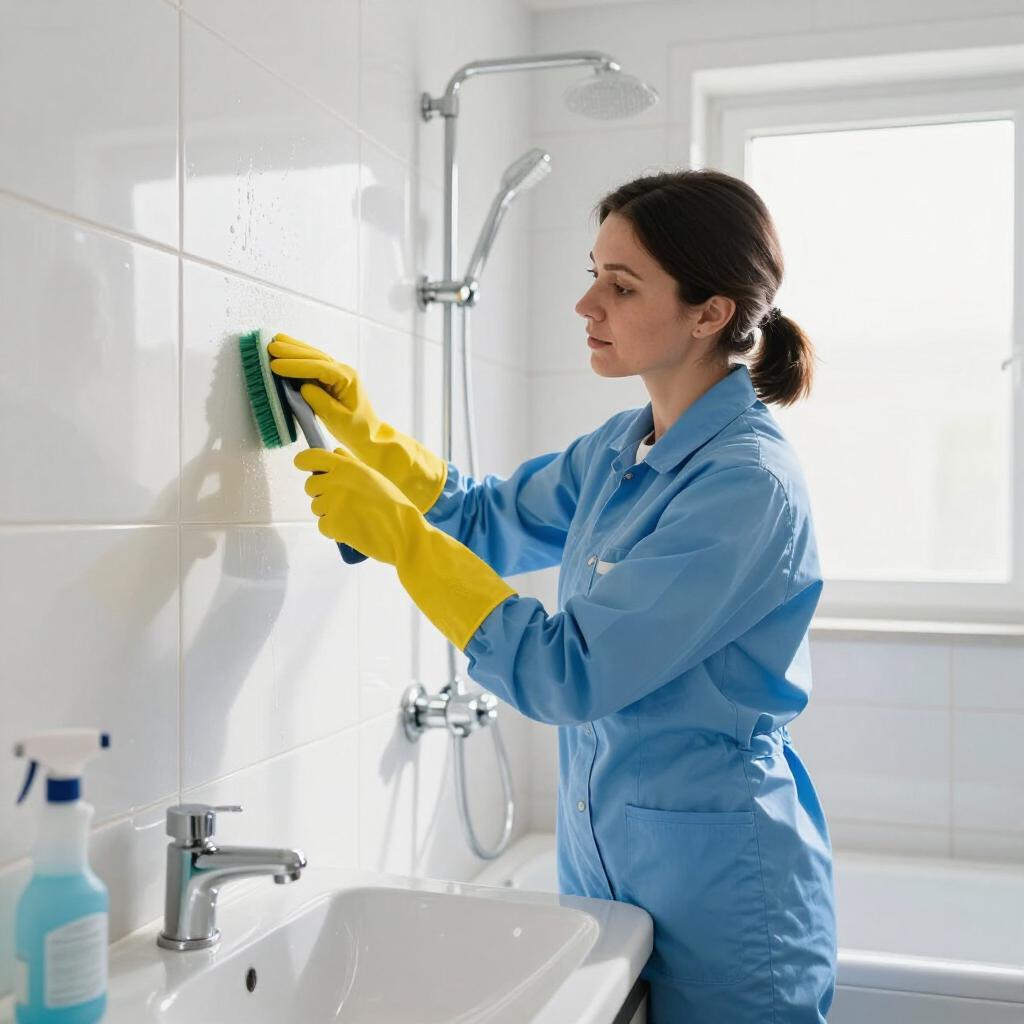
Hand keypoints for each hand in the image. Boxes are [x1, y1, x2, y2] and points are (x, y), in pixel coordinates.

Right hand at [271, 333, 445, 513]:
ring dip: (294, 348)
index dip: (297, 366)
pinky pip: (313, 364)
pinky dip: (299, 357)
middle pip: (315, 356)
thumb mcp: (339, 419)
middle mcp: (343, 371)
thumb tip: (304, 387)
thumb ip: (321, 402)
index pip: (319, 367)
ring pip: (314, 356)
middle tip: (270, 348)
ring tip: (275, 341)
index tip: (276, 365)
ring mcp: (338, 373)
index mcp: (347, 379)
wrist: (369, 435)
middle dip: (292, 352)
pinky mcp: (331, 378)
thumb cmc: (357, 430)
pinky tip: (287, 349)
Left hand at [295, 447, 414, 566]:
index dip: (304, 462)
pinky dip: (333, 529)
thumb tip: (336, 452)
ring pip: (316, 507)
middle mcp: (335, 482)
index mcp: (346, 467)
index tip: (304, 466)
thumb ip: (351, 464)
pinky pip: (323, 525)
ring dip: (328, 512)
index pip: (310, 458)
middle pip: (310, 486)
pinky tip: (351, 529)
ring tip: (351, 516)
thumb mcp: (374, 476)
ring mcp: (332, 504)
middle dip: (320, 493)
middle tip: (340, 501)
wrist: (402, 531)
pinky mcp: (332, 525)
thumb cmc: (393, 504)